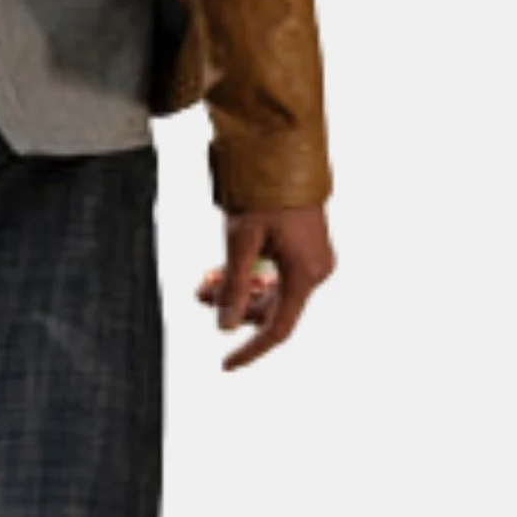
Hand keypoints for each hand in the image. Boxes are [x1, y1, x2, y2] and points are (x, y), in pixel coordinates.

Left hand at [197, 204, 335, 370]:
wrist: (285, 151)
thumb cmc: (265, 193)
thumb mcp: (241, 239)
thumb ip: (233, 284)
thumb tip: (224, 325)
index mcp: (306, 275)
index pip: (278, 329)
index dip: (251, 350)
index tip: (226, 364)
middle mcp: (316, 271)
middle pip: (272, 307)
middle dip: (234, 304)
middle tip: (200, 293)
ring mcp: (313, 258)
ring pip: (273, 289)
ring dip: (239, 288)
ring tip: (206, 278)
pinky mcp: (306, 245)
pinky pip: (278, 272)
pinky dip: (252, 273)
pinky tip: (225, 267)